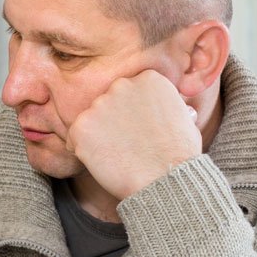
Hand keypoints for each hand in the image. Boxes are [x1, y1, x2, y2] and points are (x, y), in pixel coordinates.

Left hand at [67, 70, 200, 200]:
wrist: (165, 178)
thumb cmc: (179, 154)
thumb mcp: (182, 115)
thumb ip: (163, 103)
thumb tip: (162, 106)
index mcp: (148, 78)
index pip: (129, 92)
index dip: (131, 113)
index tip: (139, 130)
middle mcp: (121, 85)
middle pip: (108, 103)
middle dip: (112, 122)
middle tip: (127, 145)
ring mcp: (99, 104)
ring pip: (91, 120)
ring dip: (98, 136)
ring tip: (118, 155)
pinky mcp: (82, 125)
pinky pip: (73, 137)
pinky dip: (82, 150)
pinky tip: (102, 161)